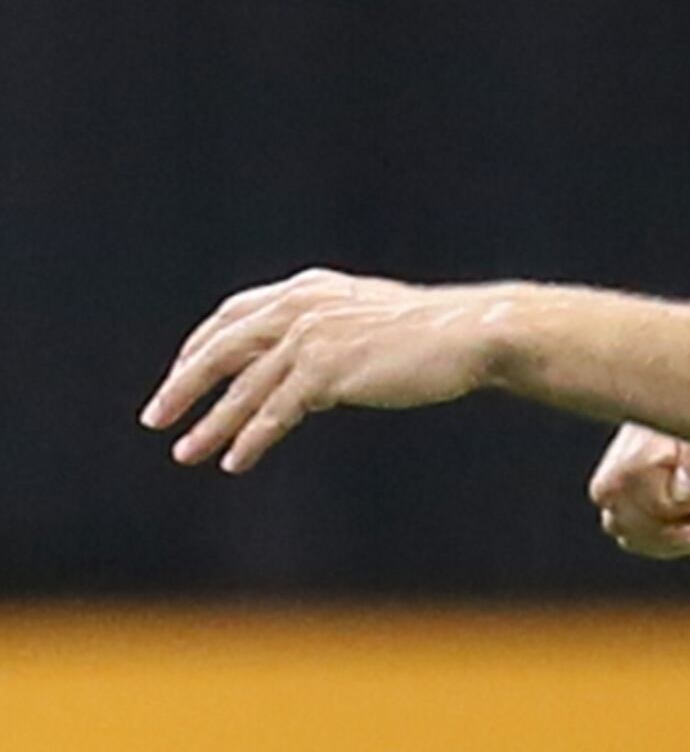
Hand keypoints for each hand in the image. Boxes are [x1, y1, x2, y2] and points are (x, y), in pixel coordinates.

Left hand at [144, 269, 505, 474]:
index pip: (234, 315)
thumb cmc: (434, 335)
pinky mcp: (327, 372)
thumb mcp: (369, 322)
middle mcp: (300, 308)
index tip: (179, 374)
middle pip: (221, 348)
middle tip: (155, 418)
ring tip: (185, 453)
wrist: (473, 335)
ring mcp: (311, 339)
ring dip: (210, 423)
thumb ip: (329, 334)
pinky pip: (275, 412)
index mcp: (307, 291)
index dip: (200, 346)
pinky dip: (251, 438)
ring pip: (243, 387)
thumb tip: (307, 374)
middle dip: (183, 385)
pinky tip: (234, 461)